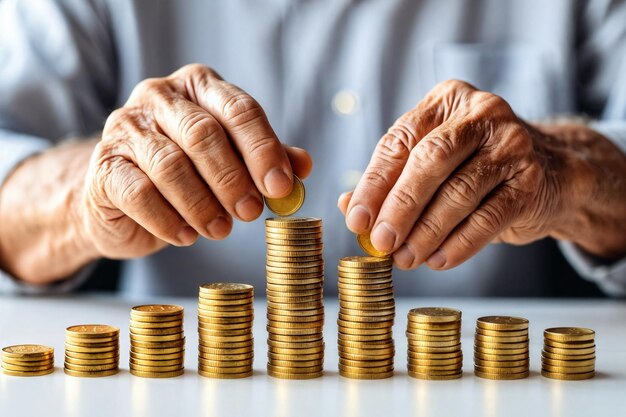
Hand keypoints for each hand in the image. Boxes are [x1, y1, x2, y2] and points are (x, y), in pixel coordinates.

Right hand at [81, 64, 311, 258]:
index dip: (263, 149)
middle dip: (233, 179)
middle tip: (251, 213)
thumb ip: (265, 158)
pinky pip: (140, 193)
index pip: (238, 109)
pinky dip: (168, 220)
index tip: (281, 187)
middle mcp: (159, 96)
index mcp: (199, 86)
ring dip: (203, 204)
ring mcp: (125, 127)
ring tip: (221, 230)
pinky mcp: (103, 165)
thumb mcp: (231, 160)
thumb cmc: (187, 173)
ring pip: (170, 165)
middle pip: (203, 134)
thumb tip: (303, 167)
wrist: (122, 196)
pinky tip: (186, 236)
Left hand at [339, 80, 571, 269]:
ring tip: (405, 259)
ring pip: (458, 192)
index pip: (400, 140)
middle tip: (380, 242)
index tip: (356, 219)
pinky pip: (488, 218)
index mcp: (447, 100)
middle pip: (430, 161)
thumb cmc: (477, 167)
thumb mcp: (433, 163)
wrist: (552, 173)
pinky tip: (438, 260)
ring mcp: (512, 144)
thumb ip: (391, 179)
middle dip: (400, 207)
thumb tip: (347, 206)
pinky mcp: (531, 181)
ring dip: (426, 233)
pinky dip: (459, 244)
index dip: (374, 183)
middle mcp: (482, 113)